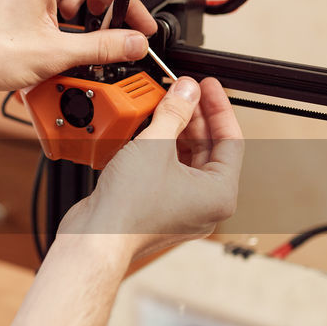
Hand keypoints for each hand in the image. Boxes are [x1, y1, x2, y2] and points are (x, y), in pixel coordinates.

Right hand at [57, 77, 243, 261]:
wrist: (96, 238)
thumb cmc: (129, 209)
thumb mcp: (155, 145)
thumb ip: (175, 112)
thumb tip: (187, 91)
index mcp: (219, 194)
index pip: (230, 140)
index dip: (218, 107)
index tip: (208, 87)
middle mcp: (205, 204)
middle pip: (208, 149)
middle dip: (194, 117)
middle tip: (182, 92)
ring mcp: (182, 208)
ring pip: (186, 160)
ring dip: (175, 131)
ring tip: (163, 106)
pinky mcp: (159, 208)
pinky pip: (168, 172)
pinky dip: (160, 150)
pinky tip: (147, 131)